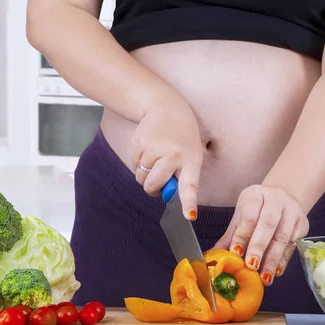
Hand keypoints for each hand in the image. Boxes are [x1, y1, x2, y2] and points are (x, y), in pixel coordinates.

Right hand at [131, 100, 203, 219]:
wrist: (167, 108)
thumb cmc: (182, 138)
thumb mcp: (190, 155)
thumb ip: (180, 177)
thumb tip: (164, 194)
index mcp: (191, 161)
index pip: (190, 186)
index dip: (189, 203)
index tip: (189, 216)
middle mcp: (174, 155)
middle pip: (152, 185)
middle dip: (152, 187)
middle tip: (159, 177)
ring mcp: (155, 148)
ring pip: (140, 177)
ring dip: (145, 173)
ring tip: (156, 157)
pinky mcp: (140, 143)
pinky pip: (133, 165)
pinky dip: (138, 162)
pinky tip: (148, 149)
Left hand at [212, 185, 308, 285]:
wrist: (283, 198)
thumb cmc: (258, 210)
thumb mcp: (241, 217)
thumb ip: (230, 237)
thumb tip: (212, 256)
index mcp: (256, 194)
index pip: (249, 215)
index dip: (242, 235)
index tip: (235, 253)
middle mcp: (276, 198)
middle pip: (268, 224)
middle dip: (258, 247)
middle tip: (251, 267)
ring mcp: (292, 210)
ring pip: (283, 236)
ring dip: (273, 258)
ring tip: (264, 277)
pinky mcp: (303, 223)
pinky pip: (293, 244)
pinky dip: (284, 259)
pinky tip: (276, 271)